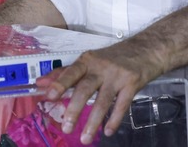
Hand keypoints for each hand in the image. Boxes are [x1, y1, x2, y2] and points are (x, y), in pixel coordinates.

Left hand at [34, 41, 157, 144]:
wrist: (146, 48)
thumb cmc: (113, 57)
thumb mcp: (90, 60)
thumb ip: (66, 73)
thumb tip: (40, 83)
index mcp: (88, 60)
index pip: (71, 72)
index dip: (60, 83)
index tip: (48, 96)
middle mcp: (101, 67)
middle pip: (85, 88)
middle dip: (75, 109)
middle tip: (65, 127)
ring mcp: (117, 76)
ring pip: (103, 101)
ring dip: (93, 121)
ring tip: (85, 138)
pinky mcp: (132, 84)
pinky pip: (122, 105)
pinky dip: (114, 120)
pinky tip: (107, 131)